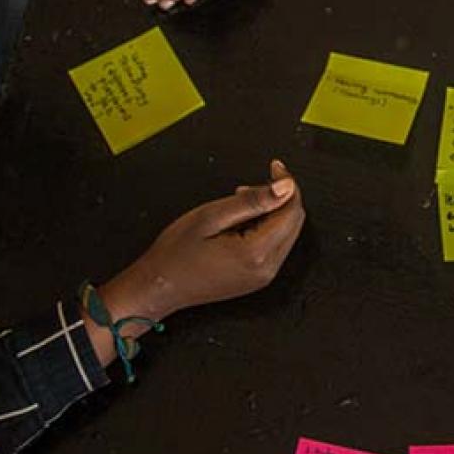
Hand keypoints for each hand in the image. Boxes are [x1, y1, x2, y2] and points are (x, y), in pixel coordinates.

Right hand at [102, 160, 304, 323]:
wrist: (159, 286)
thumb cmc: (177, 253)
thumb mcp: (211, 216)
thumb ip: (252, 201)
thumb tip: (285, 187)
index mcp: (256, 253)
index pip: (291, 211)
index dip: (286, 183)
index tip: (274, 166)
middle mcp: (266, 269)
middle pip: (294, 222)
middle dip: (281, 197)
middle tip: (253, 183)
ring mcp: (263, 276)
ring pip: (286, 232)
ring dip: (272, 211)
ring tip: (240, 200)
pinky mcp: (257, 278)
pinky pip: (274, 245)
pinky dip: (265, 226)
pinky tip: (241, 220)